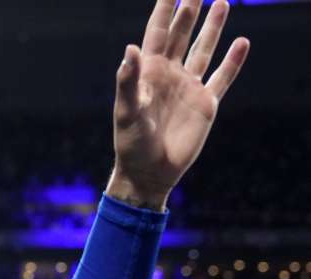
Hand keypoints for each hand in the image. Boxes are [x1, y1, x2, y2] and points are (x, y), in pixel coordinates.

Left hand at [108, 0, 248, 208]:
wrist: (149, 172)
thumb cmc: (131, 144)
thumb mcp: (126, 111)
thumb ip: (127, 81)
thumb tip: (130, 48)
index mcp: (148, 72)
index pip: (156, 32)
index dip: (164, 8)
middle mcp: (169, 75)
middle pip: (181, 34)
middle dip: (189, 10)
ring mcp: (188, 87)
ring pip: (203, 49)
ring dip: (212, 28)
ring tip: (221, 2)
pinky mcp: (206, 104)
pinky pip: (222, 77)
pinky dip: (232, 61)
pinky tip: (242, 42)